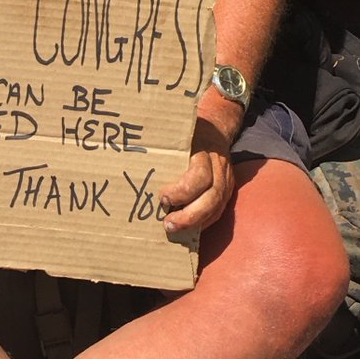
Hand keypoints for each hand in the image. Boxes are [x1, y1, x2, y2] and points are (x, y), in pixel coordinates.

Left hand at [159, 116, 235, 234]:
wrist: (216, 129)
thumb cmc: (189, 133)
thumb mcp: (178, 133)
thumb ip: (163, 144)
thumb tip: (132, 157)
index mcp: (205, 152)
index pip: (200, 176)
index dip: (182, 191)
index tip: (163, 198)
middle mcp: (219, 168)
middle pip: (212, 197)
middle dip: (189, 215)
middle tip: (167, 224)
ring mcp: (226, 181)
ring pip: (216, 208)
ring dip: (195, 223)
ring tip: (174, 229)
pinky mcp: (227, 191)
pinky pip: (218, 212)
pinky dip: (202, 223)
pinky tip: (187, 229)